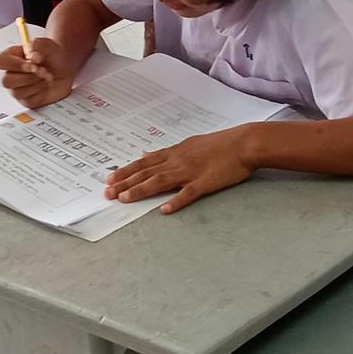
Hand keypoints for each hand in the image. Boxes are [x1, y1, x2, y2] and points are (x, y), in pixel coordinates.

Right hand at [0, 38, 73, 108]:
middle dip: (28, 77)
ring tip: (48, 77)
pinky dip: (41, 93)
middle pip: (6, 81)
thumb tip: (33, 57)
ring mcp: (17, 88)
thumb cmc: (52, 56)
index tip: (31, 64)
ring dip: (37, 84)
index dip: (13, 65)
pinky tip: (46, 86)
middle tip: (43, 71)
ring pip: (18, 93)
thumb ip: (38, 45)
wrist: (65, 68)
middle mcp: (11, 73)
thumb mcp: (47, 44)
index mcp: (11, 57)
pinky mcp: (26, 100)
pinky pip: (29, 101)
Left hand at [104, 130, 254, 214]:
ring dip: (141, 190)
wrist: (245, 143)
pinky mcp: (206, 182)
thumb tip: (147, 154)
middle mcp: (178, 160)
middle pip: (147, 172)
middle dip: (125, 183)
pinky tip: (164, 210)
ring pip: (161, 181)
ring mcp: (191, 171)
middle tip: (107, 193)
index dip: (126, 171)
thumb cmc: (221, 144)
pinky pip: (189, 193)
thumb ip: (169, 152)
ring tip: (125, 200)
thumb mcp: (191, 143)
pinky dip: (176, 201)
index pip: (144, 162)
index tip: (110, 179)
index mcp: (176, 152)